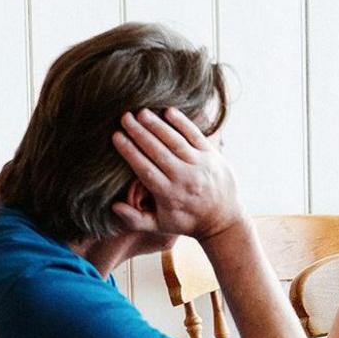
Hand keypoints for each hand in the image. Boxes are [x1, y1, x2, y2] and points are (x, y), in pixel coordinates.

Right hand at [110, 107, 243, 240]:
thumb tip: (114, 206)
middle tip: (124, 117)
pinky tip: (168, 111)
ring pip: (175, 141)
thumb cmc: (187, 221)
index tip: (116, 136)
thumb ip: (135, 219)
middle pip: (158, 151)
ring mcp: (200, 165)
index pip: (145, 169)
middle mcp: (184, 178)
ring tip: (141, 112)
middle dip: (139, 133)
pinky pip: (195, 135)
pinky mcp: (212, 155)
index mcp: (169, 195)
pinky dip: (182, 123)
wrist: (224, 220)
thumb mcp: (160, 226)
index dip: (129, 151)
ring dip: (157, 125)